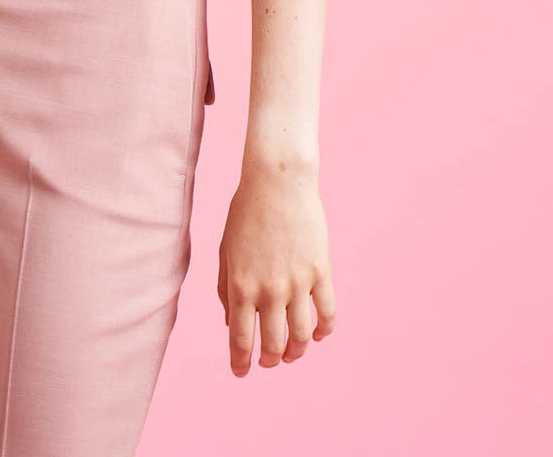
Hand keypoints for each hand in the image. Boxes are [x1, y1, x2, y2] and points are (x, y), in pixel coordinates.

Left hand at [217, 157, 335, 376]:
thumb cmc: (246, 212)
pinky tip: (319, 335)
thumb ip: (224, 288)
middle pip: (272, 345)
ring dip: (296, 352)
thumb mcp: (225, 250)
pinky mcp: (321, 272)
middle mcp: (269, 290)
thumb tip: (232, 323)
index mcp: (240, 286)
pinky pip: (327, 313)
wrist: (277, 181)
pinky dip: (325, 331)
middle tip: (267, 361)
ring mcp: (298, 283)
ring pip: (302, 336)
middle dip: (268, 359)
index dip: (240, 362)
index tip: (240, 372)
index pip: (240, 340)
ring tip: (291, 353)